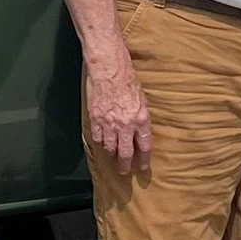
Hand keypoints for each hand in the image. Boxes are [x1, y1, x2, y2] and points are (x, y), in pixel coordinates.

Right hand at [86, 56, 152, 171]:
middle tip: (125, 171)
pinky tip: (102, 142)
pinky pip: (97, 138)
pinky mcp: (95, 118)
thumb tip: (139, 132)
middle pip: (126, 152)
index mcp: (141, 119)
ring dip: (112, 153)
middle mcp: (126, 124)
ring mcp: (109, 123)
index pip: (144, 146)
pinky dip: (100, 142)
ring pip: (110, 147)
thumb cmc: (127, 79)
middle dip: (126, 164)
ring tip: (113, 155)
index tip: (142, 167)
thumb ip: (140, 118)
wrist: (109, 68)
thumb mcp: (142, 99)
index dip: (144, 159)